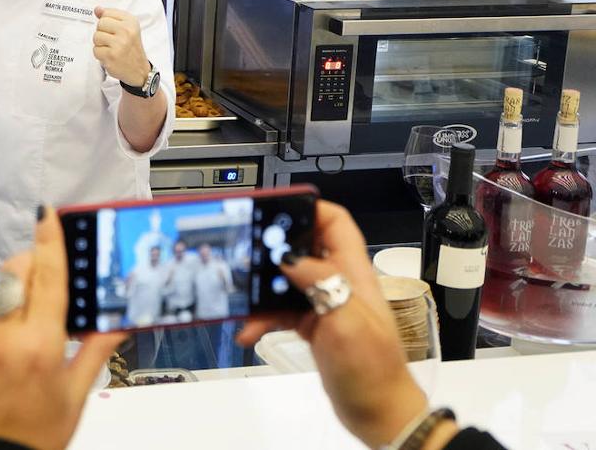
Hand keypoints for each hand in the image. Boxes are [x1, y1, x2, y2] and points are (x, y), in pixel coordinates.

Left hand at [0, 208, 125, 449]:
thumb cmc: (28, 439)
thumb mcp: (73, 397)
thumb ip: (94, 351)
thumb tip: (118, 322)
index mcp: (39, 348)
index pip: (47, 277)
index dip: (49, 241)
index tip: (48, 215)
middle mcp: (1, 340)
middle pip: (13, 273)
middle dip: (28, 264)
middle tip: (41, 276)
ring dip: (6, 297)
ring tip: (17, 331)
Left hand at [92, 7, 150, 87]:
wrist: (139, 70)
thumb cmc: (131, 47)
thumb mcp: (127, 28)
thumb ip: (111, 17)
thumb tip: (97, 9)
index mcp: (131, 21)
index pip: (106, 13)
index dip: (107, 23)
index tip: (115, 30)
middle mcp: (126, 31)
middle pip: (100, 24)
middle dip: (103, 33)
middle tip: (113, 41)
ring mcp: (119, 43)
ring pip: (96, 37)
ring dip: (101, 44)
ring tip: (112, 49)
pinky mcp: (111, 55)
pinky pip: (95, 50)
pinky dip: (100, 55)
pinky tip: (110, 56)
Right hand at [237, 202, 428, 446]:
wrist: (378, 411)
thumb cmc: (373, 369)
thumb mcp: (347, 322)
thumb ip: (321, 283)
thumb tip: (289, 256)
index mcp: (353, 272)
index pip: (335, 222)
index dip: (308, 208)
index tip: (275, 209)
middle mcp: (339, 282)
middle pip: (302, 246)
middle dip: (272, 247)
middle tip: (246, 253)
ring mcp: (325, 303)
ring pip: (286, 279)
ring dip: (261, 289)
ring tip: (243, 301)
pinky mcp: (313, 324)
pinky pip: (280, 310)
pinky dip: (262, 317)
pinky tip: (250, 330)